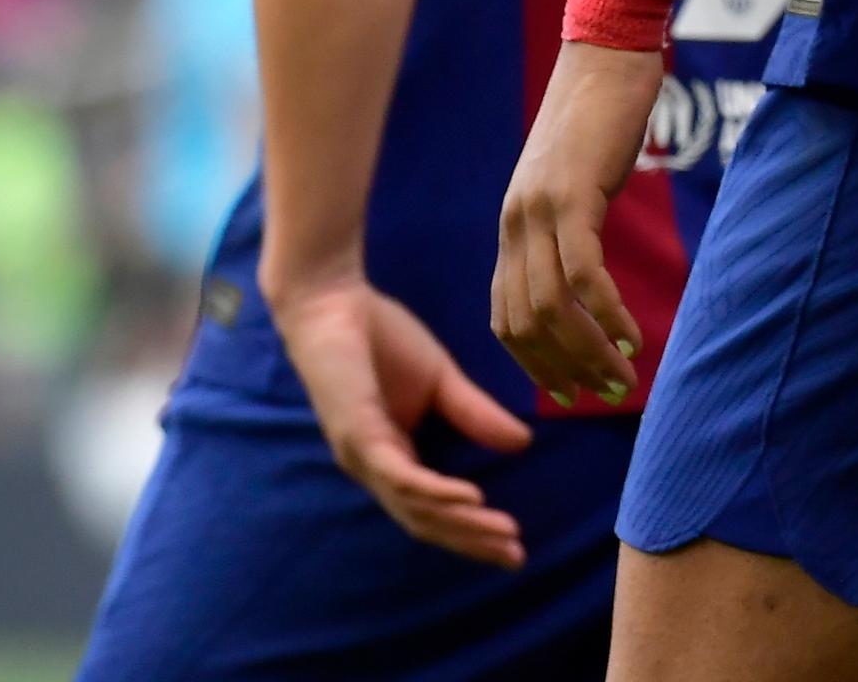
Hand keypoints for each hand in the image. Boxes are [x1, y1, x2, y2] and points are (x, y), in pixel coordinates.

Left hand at [265, 270, 533, 567]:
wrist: (334, 301)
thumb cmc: (379, 338)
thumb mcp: (441, 380)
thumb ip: (475, 413)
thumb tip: (523, 444)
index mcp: (390, 458)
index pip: (430, 510)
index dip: (470, 531)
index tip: (513, 544)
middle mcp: (374, 468)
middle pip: (424, 521)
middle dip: (471, 541)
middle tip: (515, 557)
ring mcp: (364, 455)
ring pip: (415, 507)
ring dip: (461, 524)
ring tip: (502, 532)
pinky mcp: (359, 434)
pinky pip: (400, 475)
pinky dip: (435, 492)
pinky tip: (470, 498)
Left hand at [490, 40, 658, 408]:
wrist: (607, 51)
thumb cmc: (603, 112)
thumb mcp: (579, 179)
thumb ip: (573, 222)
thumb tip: (590, 267)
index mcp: (514, 224)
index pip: (506, 316)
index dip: (536, 363)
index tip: (573, 389)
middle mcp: (516, 224)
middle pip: (523, 324)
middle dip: (562, 371)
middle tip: (605, 395)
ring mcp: (539, 210)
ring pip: (551, 309)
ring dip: (587, 354)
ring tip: (623, 378)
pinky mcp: (572, 195)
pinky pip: (584, 275)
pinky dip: (607, 314)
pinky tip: (632, 334)